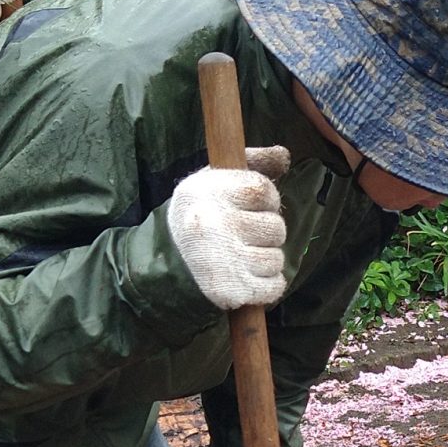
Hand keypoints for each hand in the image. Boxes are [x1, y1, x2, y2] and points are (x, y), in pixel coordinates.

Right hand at [167, 147, 289, 310]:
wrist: (165, 263)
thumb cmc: (202, 216)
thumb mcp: (216, 180)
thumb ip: (253, 163)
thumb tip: (283, 155)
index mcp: (207, 193)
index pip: (263, 190)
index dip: (266, 200)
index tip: (251, 206)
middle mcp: (212, 224)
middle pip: (276, 227)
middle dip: (267, 232)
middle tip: (242, 235)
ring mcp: (221, 260)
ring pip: (276, 259)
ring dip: (266, 260)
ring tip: (241, 257)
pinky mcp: (230, 291)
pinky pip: (274, 287)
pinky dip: (268, 286)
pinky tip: (247, 278)